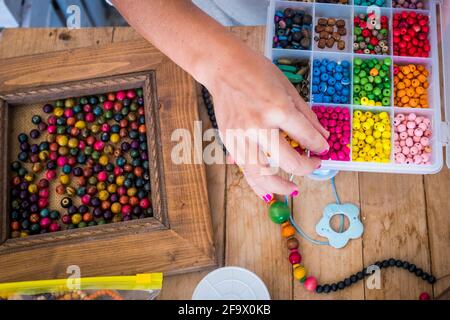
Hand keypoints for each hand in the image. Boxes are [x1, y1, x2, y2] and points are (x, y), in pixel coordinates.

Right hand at [206, 50, 329, 199]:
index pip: (306, 137)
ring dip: (280, 186)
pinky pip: (245, 170)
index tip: (323, 150)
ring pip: (263, 175)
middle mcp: (259, 127)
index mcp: (277, 109)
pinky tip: (268, 191)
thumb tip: (322, 137)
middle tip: (314, 165)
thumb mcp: (288, 88)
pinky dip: (257, 184)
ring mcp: (242, 137)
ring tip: (292, 189)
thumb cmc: (256, 71)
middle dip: (307, 167)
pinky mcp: (229, 142)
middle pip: (289, 162)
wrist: (222, 67)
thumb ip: (306, 116)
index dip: (319, 146)